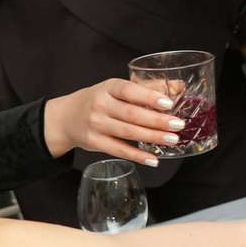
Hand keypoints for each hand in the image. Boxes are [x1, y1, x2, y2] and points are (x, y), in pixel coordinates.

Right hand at [44, 78, 184, 163]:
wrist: (65, 117)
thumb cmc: (98, 100)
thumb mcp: (117, 88)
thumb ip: (147, 87)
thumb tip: (179, 87)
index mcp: (108, 87)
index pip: (129, 90)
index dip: (149, 97)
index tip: (169, 103)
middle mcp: (100, 105)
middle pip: (132, 114)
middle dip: (157, 120)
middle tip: (178, 125)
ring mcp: (96, 125)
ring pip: (128, 132)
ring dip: (152, 137)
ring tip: (173, 139)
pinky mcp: (95, 142)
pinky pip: (119, 150)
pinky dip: (137, 156)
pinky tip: (154, 159)